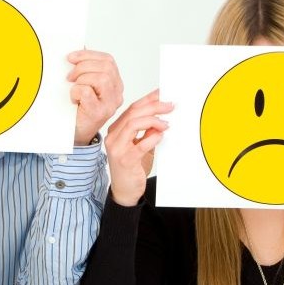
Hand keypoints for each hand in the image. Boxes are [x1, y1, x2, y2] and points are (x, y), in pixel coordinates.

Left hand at [67, 50, 123, 144]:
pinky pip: (87, 92)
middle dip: (83, 66)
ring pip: (101, 78)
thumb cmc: (80, 108)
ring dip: (81, 79)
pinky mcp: (99, 113)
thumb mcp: (84, 83)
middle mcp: (117, 94)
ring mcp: (110, 104)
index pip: (108, 61)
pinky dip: (76, 92)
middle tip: (69, 76)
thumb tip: (78, 49)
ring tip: (73, 88)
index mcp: (115, 84)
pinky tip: (74, 99)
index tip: (71, 57)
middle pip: (106, 67)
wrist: (76, 133)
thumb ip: (85, 68)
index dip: (88, 55)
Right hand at [104, 89, 173, 205]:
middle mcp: (114, 136)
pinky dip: (152, 138)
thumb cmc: (132, 167)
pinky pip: (140, 145)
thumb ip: (147, 131)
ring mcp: (117, 148)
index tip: (162, 93)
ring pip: (133, 124)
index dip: (148, 99)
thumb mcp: (141, 145)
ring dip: (153, 121)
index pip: (132, 109)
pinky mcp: (125, 160)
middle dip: (154, 106)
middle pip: (133, 113)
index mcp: (116, 130)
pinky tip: (161, 137)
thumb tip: (162, 115)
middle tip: (170, 106)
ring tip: (166, 124)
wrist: (125, 191)